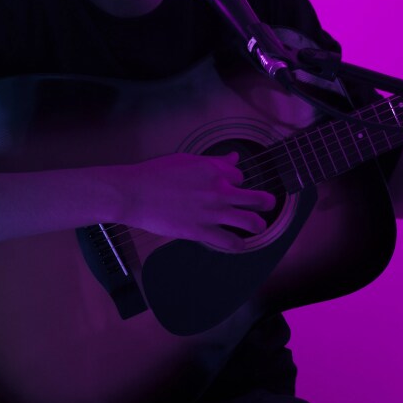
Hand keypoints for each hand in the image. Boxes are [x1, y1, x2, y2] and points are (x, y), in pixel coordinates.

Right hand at [108, 152, 276, 250]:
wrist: (134, 193)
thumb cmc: (155, 173)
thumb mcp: (187, 160)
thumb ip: (214, 162)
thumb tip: (234, 157)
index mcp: (214, 170)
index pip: (239, 176)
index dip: (237, 182)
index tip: (233, 186)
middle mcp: (218, 190)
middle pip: (255, 198)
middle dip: (265, 202)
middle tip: (269, 204)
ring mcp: (212, 212)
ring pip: (249, 221)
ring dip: (258, 225)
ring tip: (259, 227)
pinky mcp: (200, 231)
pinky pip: (228, 241)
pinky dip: (238, 245)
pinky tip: (240, 245)